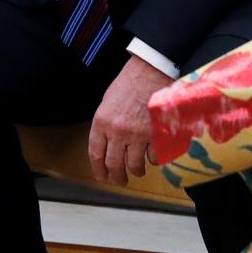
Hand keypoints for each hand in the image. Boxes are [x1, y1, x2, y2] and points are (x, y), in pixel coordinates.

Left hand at [89, 56, 174, 185]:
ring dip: (136, 171)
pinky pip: (154, 157)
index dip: (99, 169)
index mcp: (102, 122)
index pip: (96, 154)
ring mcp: (138, 134)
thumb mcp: (107, 102)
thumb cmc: (128, 83)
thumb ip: (105, 125)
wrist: (150, 71)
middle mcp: (118, 131)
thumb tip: (107, 144)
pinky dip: (153, 160)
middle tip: (120, 181)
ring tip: (137, 171)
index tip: (102, 177)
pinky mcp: (156, 134)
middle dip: (117, 177)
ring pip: (135, 165)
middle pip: (114, 164)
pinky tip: (152, 157)